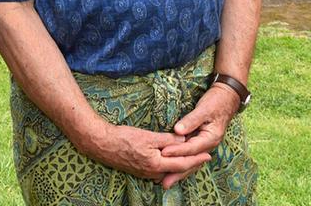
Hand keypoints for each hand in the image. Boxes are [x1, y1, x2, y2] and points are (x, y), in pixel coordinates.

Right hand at [78, 122, 211, 182]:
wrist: (102, 144)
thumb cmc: (124, 138)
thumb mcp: (148, 136)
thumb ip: (167, 139)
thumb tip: (183, 139)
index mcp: (156, 165)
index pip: (182, 164)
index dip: (196, 159)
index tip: (208, 156)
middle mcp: (152, 173)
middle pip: (177, 171)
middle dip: (192, 164)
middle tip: (204, 158)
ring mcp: (146, 174)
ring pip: (169, 171)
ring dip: (181, 165)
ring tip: (192, 158)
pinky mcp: (140, 171)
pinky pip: (160, 170)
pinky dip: (170, 166)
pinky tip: (172, 160)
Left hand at [158, 86, 240, 188]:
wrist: (226, 99)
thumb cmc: (216, 102)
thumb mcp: (204, 109)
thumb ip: (191, 120)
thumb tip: (177, 131)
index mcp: (211, 138)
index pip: (191, 148)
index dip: (177, 151)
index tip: (163, 153)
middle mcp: (208, 145)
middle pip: (191, 161)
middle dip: (178, 172)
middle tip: (164, 183)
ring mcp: (204, 144)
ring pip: (190, 161)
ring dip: (178, 171)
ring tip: (165, 182)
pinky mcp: (199, 142)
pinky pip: (189, 155)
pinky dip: (181, 162)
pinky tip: (172, 169)